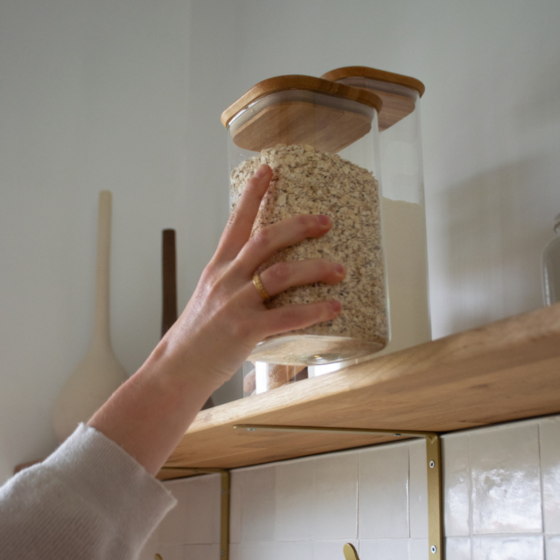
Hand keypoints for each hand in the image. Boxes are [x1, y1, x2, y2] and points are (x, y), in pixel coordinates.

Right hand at [160, 164, 345, 387]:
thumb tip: (263, 279)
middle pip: (266, 239)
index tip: (268, 170)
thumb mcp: (209, 298)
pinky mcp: (245, 329)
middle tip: (326, 221)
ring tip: (340, 269)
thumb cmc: (196, 337)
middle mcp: (226, 278)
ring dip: (316, 267)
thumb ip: (234, 284)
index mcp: (217, 268)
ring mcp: (235, 302)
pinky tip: (334, 307)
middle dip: (299, 226)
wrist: (176, 369)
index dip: (253, 194)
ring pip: (282, 273)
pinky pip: (288, 315)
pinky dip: (315, 310)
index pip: (236, 222)